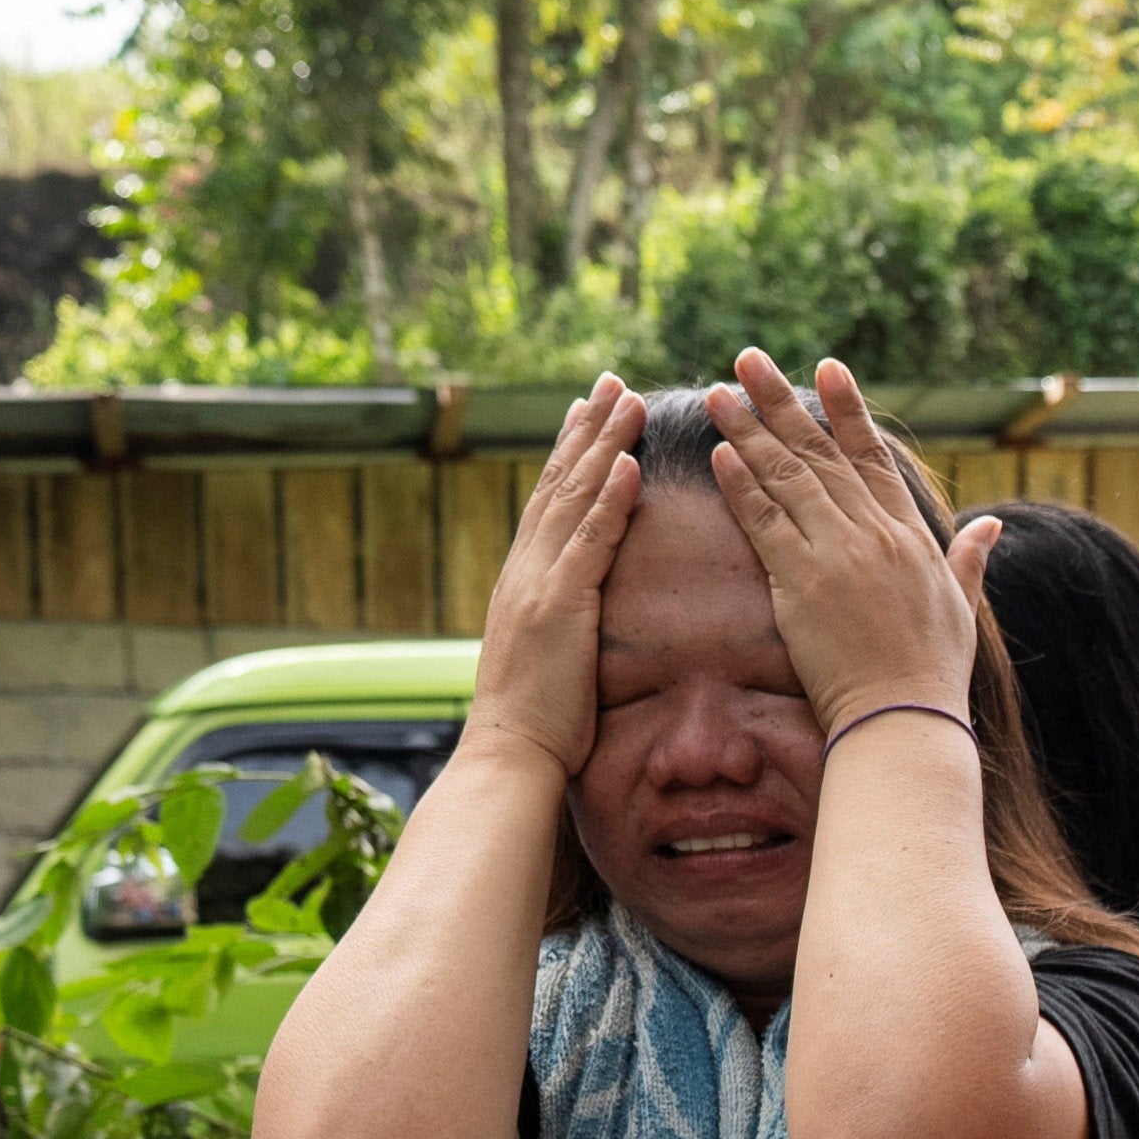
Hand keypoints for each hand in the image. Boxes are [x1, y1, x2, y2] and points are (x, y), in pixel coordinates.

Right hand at [465, 375, 646, 779]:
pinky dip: (608, 500)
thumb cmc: (537, 723)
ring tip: (629, 401)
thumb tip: (577, 614)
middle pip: (559, 484)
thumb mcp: (550, 659)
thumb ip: (563, 623)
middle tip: (611, 382)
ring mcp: (539, 584)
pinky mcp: (559, 606)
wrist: (509, 756)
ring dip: (603, 446)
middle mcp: (526, 570)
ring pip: (573, 499)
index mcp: (525, 581)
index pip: (550, 502)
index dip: (570, 454)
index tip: (588, 412)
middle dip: (587, 430)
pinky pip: (589, 543)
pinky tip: (627, 464)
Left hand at [704, 350, 991, 735]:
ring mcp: (838, 557)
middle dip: (781, 403)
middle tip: (748, 358)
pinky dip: (741, 487)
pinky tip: (720, 454)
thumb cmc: (934, 675)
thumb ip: (971, 562)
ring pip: (787, 478)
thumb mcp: (964, 610)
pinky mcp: (801, 585)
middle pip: (820, 454)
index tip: (825, 368)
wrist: (905, 720)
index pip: (873, 457)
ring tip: (718, 394)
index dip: (847, 410)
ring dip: (748, 431)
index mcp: (912, 538)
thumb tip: (992, 526)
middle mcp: (875, 536)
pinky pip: (765, 524)